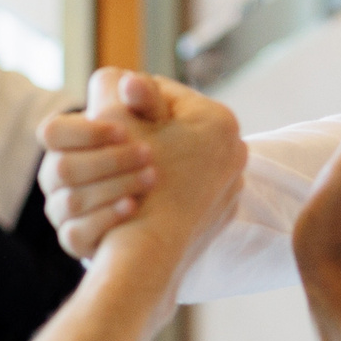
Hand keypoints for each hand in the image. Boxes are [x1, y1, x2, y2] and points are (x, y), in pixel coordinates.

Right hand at [38, 70, 170, 258]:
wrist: (170, 207)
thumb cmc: (156, 152)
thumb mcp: (157, 122)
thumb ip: (146, 99)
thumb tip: (130, 83)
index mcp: (67, 144)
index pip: (52, 133)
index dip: (86, 132)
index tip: (124, 130)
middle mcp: (57, 178)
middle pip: (62, 169)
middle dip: (109, 161)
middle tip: (150, 155)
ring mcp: (63, 211)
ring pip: (70, 202)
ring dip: (114, 187)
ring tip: (152, 178)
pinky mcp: (77, 240)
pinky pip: (75, 236)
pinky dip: (106, 219)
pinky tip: (134, 207)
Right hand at [92, 77, 246, 282]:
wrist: (148, 259)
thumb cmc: (132, 182)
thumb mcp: (115, 122)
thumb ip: (115, 90)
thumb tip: (125, 80)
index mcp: (217, 121)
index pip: (161, 92)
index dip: (127, 99)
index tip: (106, 110)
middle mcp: (234, 152)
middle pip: (172, 128)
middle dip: (140, 131)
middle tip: (116, 139)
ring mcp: (229, 189)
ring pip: (179, 161)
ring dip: (151, 161)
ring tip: (130, 170)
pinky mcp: (218, 219)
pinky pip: (185, 194)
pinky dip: (162, 192)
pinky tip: (138, 199)